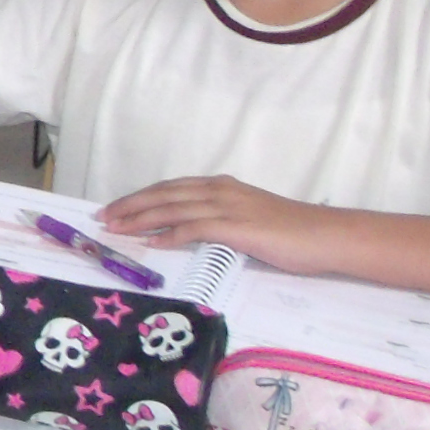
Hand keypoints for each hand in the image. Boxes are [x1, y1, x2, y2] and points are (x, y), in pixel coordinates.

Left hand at [96, 176, 331, 266]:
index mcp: (221, 187)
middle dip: (130, 205)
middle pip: (164, 194)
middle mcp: (220, 190)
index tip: (115, 208)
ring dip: (141, 219)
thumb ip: (218, 222)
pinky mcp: (238, 226)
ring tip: (117, 229)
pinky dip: (171, 234)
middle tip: (103, 217)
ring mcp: (229, 207)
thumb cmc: (291, 233)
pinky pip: (196, 228)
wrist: (326, 236)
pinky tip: (153, 243)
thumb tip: (188, 233)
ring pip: (174, 208)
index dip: (140, 198)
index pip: (171, 188)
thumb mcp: (247, 220)